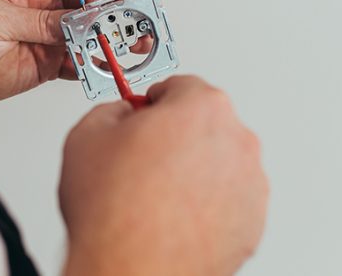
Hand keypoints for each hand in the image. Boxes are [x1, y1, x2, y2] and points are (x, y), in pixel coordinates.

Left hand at [0, 0, 124, 105]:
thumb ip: (37, 20)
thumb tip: (72, 20)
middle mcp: (43, 7)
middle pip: (89, 1)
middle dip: (113, 9)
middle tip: (133, 18)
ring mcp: (47, 35)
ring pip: (89, 32)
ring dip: (110, 37)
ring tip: (131, 43)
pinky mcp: (46, 63)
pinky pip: (78, 61)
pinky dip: (93, 64)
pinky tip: (105, 65)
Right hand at [60, 75, 268, 275]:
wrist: (130, 270)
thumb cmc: (113, 211)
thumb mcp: (88, 133)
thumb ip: (114, 108)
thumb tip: (124, 114)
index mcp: (202, 107)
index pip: (180, 85)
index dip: (154, 100)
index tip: (146, 112)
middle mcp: (236, 140)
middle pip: (204, 121)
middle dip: (176, 132)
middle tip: (145, 156)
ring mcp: (250, 183)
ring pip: (218, 158)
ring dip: (193, 165)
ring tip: (157, 191)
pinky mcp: (252, 220)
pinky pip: (228, 194)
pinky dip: (207, 198)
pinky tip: (175, 212)